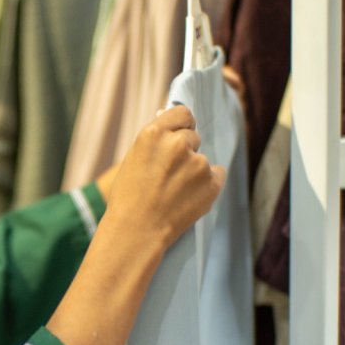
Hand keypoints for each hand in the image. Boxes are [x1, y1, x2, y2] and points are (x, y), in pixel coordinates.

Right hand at [101, 105, 224, 248]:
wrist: (136, 231)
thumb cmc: (128, 197)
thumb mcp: (133, 159)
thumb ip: (155, 139)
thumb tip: (166, 114)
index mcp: (153, 134)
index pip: (182, 113)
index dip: (181, 125)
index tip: (179, 136)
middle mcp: (178, 144)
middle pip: (193, 136)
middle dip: (185, 150)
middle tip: (169, 174)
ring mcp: (198, 164)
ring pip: (202, 159)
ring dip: (194, 171)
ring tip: (175, 192)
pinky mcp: (212, 183)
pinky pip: (217, 174)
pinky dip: (207, 184)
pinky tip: (189, 197)